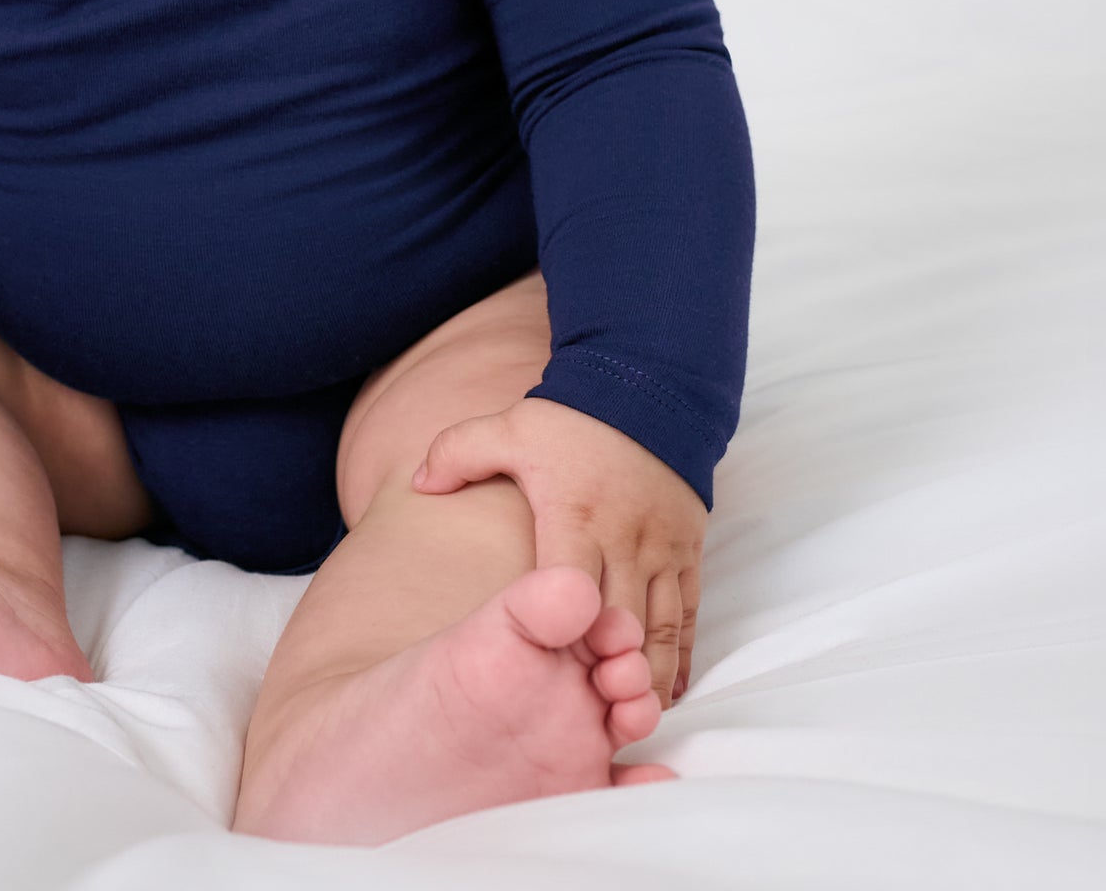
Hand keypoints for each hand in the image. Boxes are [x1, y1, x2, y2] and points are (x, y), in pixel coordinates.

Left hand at [412, 397, 704, 707]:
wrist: (647, 386)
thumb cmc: (573, 417)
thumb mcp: (508, 426)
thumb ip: (456, 454)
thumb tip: (416, 486)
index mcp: (575, 514)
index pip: (570, 584)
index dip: (562, 632)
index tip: (550, 674)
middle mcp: (625, 537)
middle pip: (620, 621)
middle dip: (609, 673)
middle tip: (593, 718)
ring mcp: (662, 546)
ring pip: (661, 626)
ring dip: (648, 675)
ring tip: (631, 719)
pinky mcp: (687, 548)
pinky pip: (689, 610)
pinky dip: (679, 653)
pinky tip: (666, 688)